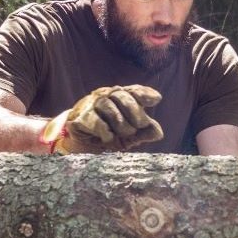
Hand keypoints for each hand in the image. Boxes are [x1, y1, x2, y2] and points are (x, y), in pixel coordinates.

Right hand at [46, 84, 164, 153]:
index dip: (144, 93)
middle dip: (134, 110)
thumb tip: (158, 133)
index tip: (157, 99)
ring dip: (120, 122)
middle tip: (140, 125)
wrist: (78, 147)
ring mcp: (90, 105)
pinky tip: (109, 137)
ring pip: (108, 106)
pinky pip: (94, 119)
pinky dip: (104, 129)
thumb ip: (142, 134)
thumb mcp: (128, 138)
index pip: (132, 90)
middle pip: (121, 95)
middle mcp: (104, 96)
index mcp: (118, 98)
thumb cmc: (106, 137)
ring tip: (126, 133)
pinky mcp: (79, 117)